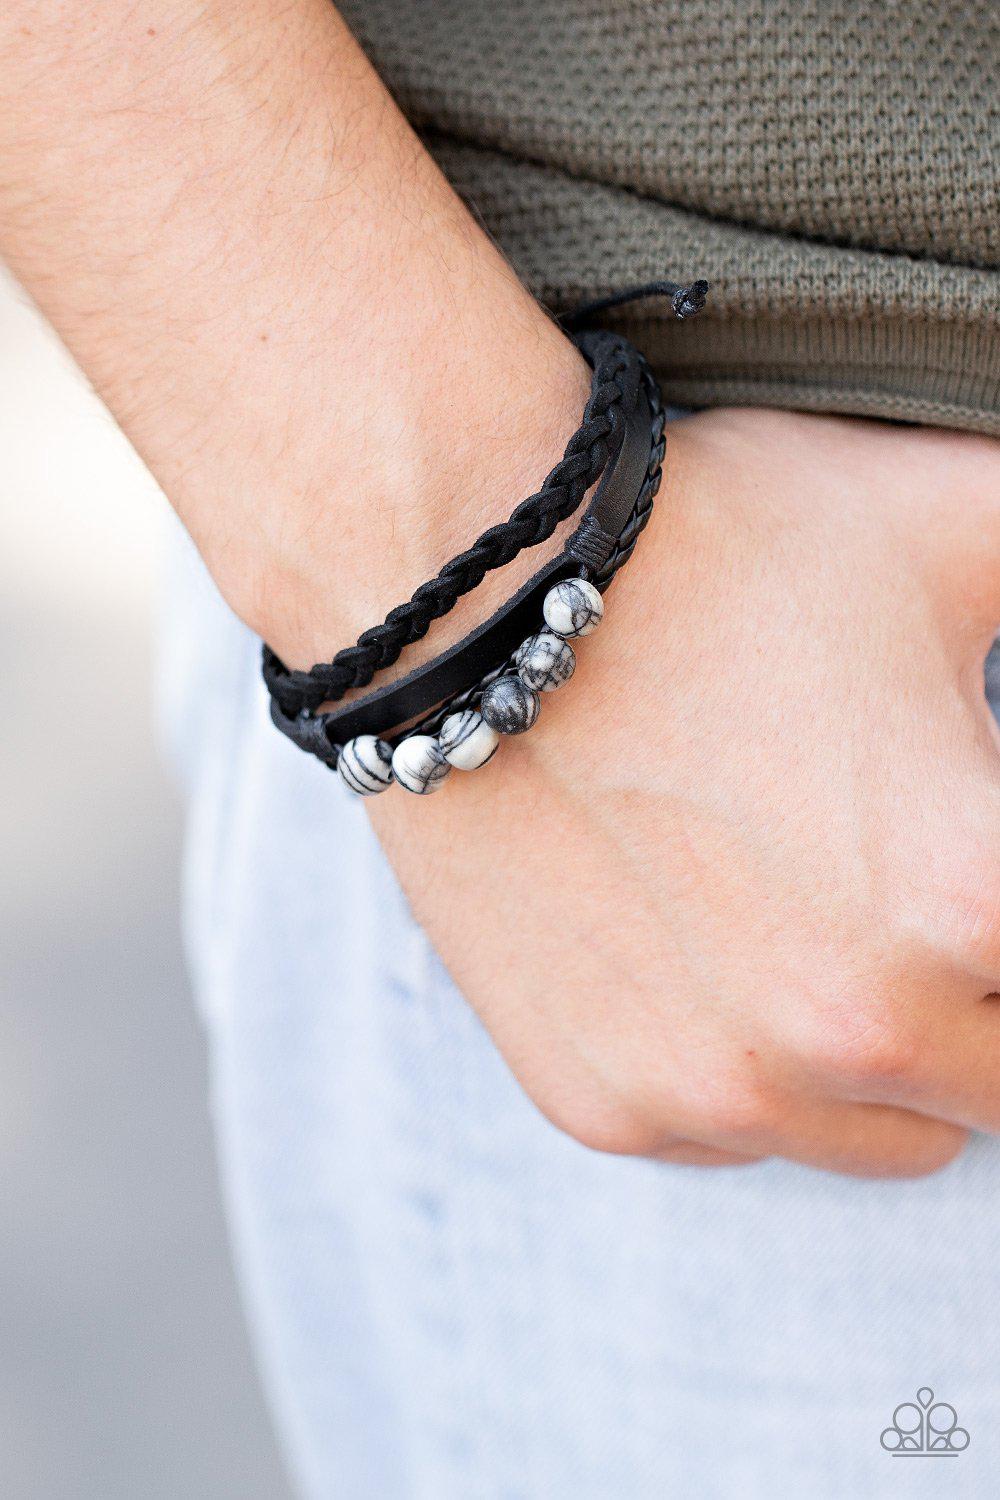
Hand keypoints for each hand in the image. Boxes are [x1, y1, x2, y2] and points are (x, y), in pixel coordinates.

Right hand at [370, 410, 999, 1176]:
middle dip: (991, 990)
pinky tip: (702, 941)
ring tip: (817, 914)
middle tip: (917, 880)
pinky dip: (746, 1065)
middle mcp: (850, 1031)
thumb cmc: (705, 548)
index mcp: (971, 904)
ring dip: (886, 1052)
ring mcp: (715, 1084)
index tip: (980, 867)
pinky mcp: (604, 1099)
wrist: (462, 593)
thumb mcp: (957, 525)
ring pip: (886, 1132)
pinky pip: (734, 1131)